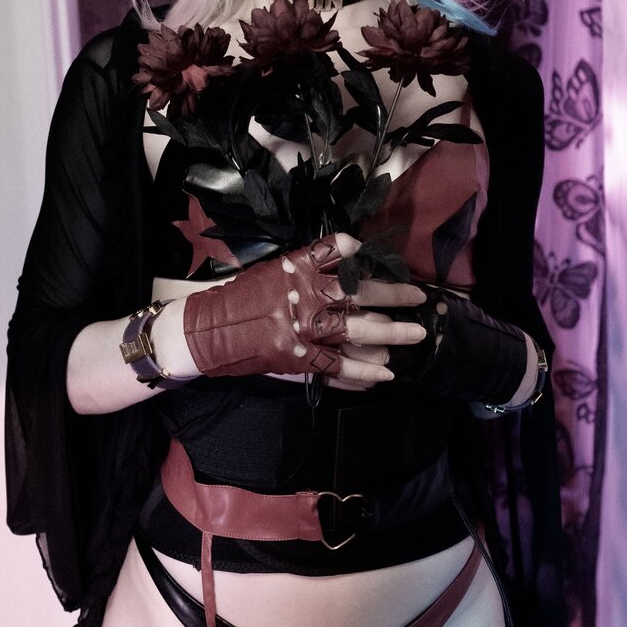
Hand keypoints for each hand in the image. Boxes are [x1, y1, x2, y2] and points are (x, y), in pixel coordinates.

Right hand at [173, 232, 427, 384]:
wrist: (207, 330)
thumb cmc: (241, 297)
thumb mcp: (274, 270)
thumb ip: (309, 265)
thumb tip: (353, 262)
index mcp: (296, 267)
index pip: (337, 252)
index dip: (363, 254)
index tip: (384, 256)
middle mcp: (303, 295)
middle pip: (358, 291)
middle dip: (393, 295)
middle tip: (418, 297)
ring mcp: (302, 329)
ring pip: (356, 329)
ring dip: (390, 333)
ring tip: (416, 335)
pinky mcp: (297, 358)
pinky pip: (337, 366)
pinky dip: (362, 371)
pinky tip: (385, 374)